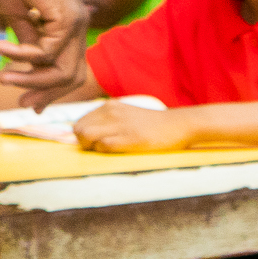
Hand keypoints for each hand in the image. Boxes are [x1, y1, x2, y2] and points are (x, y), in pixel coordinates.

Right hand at [0, 0, 85, 92]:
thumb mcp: (18, 14)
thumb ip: (28, 40)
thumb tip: (29, 65)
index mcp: (69, 27)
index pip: (69, 68)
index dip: (51, 89)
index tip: (29, 101)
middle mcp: (78, 27)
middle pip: (72, 76)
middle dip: (46, 93)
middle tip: (21, 102)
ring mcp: (76, 23)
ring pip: (62, 70)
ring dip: (31, 79)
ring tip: (3, 78)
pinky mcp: (66, 17)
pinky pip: (47, 52)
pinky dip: (23, 57)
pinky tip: (1, 50)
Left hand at [74, 101, 192, 151]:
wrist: (178, 125)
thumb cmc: (153, 125)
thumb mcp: (127, 115)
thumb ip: (109, 120)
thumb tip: (89, 134)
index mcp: (109, 106)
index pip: (79, 122)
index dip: (83, 136)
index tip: (95, 143)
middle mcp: (110, 112)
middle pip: (78, 129)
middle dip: (84, 143)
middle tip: (99, 149)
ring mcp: (120, 124)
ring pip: (85, 136)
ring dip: (91, 148)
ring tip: (107, 151)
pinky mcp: (130, 138)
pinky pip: (103, 146)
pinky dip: (105, 152)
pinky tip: (119, 150)